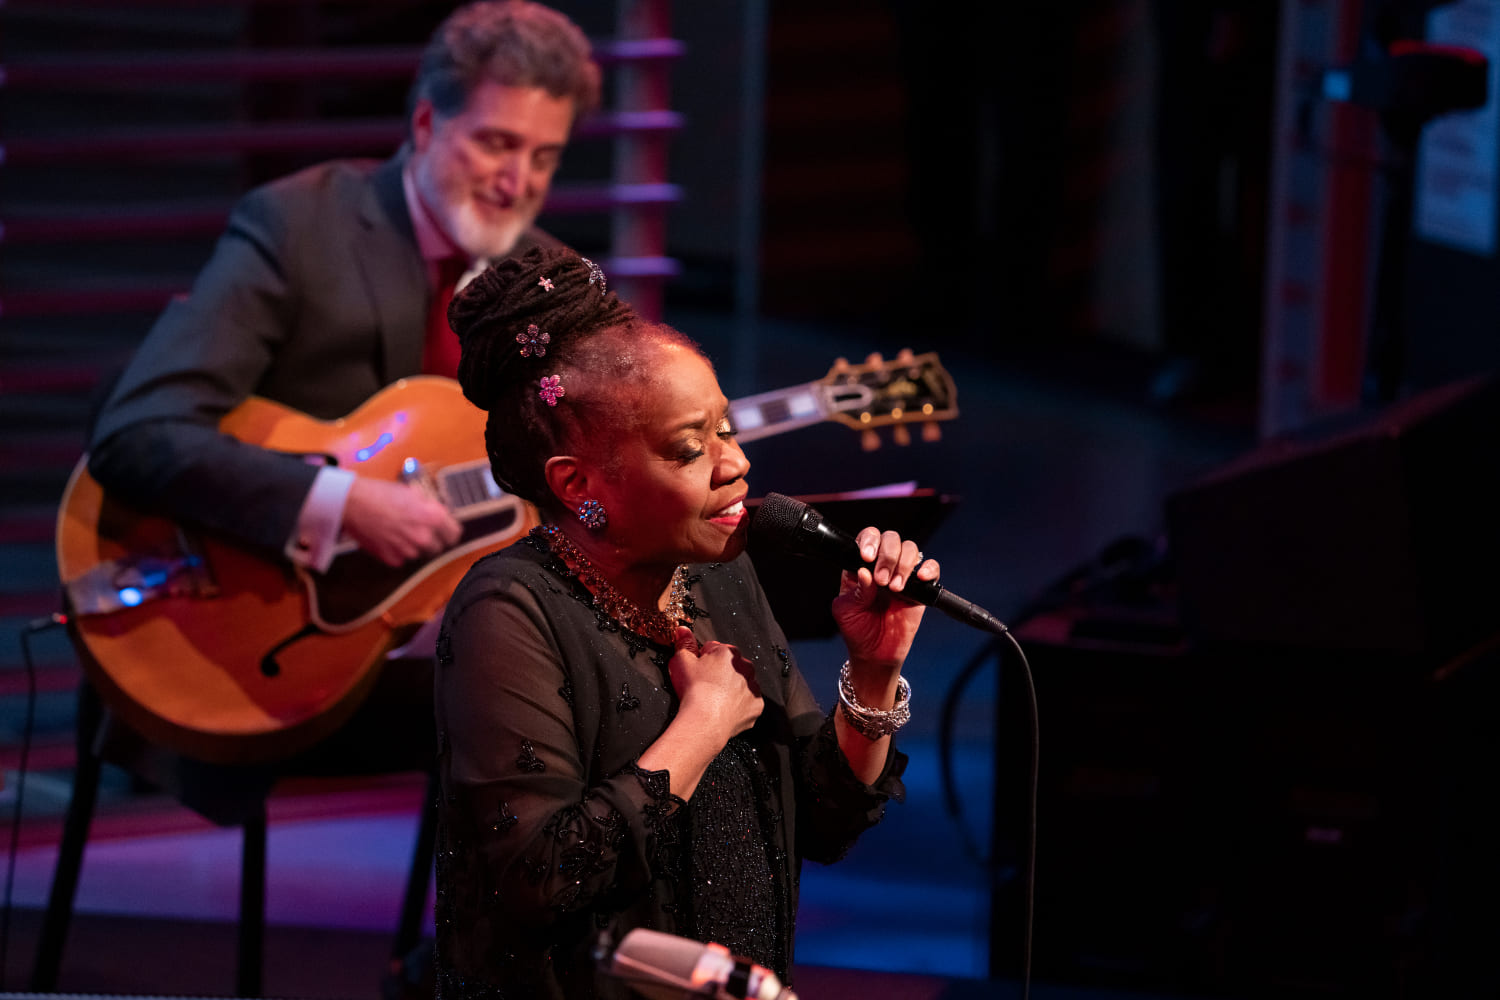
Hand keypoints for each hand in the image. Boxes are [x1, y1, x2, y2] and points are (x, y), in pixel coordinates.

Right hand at [342, 477, 462, 566]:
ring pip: (419, 553)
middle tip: (419, 529)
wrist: (352, 503)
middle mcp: (423, 537)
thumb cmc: (380, 493)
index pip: (454, 534)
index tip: (444, 530)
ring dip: (414, 545)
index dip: (449, 531)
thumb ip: (429, 507)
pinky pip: (402, 558)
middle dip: (432, 539)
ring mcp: (407, 550)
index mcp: (433, 518)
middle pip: (438, 547)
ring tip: (399, 530)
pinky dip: (398, 550)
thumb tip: (437, 514)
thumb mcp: (413, 492)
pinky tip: (388, 537)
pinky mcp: (392, 559)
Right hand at [667, 627, 763, 741]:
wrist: (705, 721)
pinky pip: (748, 703)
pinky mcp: (757, 706)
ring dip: (732, 689)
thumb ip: (683, 643)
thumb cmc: (694, 690)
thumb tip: (682, 630)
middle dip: (720, 673)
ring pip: (742, 684)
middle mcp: (745, 667)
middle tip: (705, 687)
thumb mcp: (681, 661)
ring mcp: (753, 687)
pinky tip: (725, 710)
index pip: (714, 650)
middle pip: (731, 666)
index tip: (697, 671)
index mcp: (728, 652)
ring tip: (715, 700)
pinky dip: (740, 706)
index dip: (703, 660)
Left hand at [830, 527, 938, 687]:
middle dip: (887, 556)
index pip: (867, 538)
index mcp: (861, 565)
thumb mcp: (846, 611)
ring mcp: (902, 575)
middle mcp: (882, 565)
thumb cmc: (857, 630)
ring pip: (910, 549)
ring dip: (904, 565)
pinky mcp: (920, 589)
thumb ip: (856, 591)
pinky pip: (931, 569)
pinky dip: (928, 569)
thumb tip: (865, 572)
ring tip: (895, 588)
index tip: (867, 557)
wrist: (875, 654)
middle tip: (882, 581)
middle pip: (891, 539)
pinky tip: (920, 578)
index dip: (869, 541)